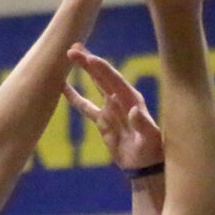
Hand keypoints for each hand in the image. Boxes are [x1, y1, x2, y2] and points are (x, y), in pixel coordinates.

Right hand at [64, 43, 162, 170]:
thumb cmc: (152, 150)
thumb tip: (134, 111)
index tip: (89, 58)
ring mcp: (110, 108)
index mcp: (132, 100)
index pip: (114, 80)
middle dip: (89, 62)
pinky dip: (74, 96)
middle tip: (73, 48)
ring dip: (84, 70)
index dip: (102, 69)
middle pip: (102, 76)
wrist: (145, 165)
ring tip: (70, 54)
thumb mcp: (150, 138)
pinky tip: (63, 86)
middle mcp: (121, 100)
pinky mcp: (102, 120)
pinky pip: (85, 106)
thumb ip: (142, 124)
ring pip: (94, 85)